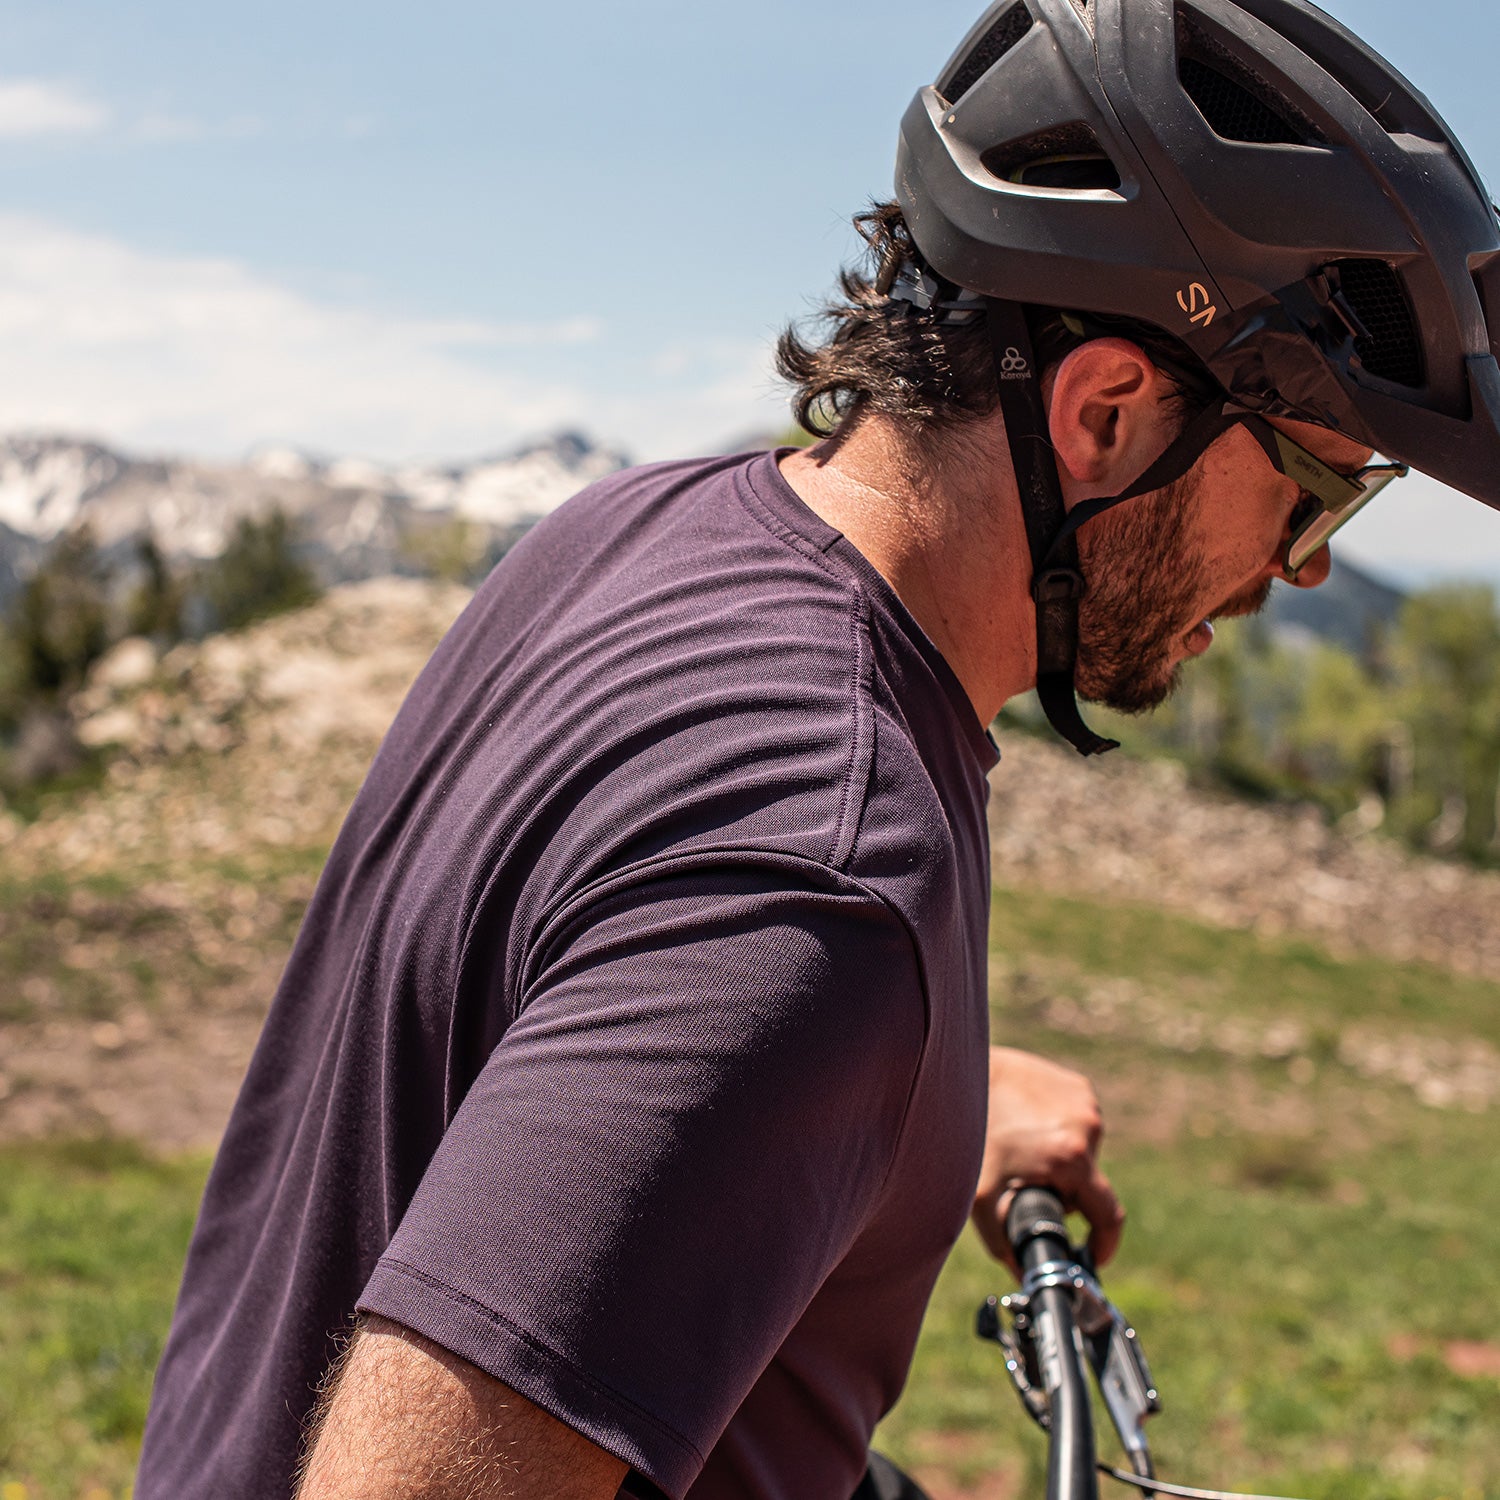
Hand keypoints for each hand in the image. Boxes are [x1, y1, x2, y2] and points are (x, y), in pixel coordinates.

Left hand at [971, 1047, 1123, 1275]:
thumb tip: (1023, 1276)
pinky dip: (1057, 1134)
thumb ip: (1002, 1242)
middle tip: (1027, 1185)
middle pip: (1088, 1184)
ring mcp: (1085, 1102)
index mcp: (1071, 1157)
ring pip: (1081, 1154)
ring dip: (1059, 1163)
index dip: (1104, 1243)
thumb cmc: (972, 1134)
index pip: (1109, 1215)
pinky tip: (1026, 1124)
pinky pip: (1076, 1125)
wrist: (965, 1072)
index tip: (1091, 1256)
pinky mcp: (1078, 1086)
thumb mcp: (980, 1196)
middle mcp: (1087, 1127)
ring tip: (1021, 1149)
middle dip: (1064, 1194)